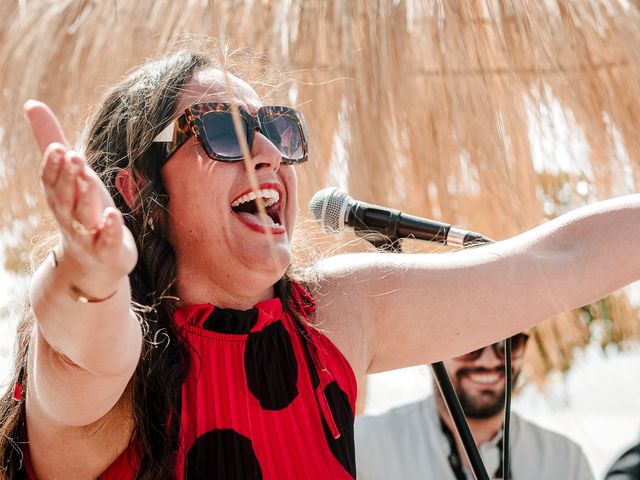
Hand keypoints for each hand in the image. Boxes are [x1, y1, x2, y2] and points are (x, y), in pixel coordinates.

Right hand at [24, 100, 137, 295]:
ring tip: (89, 179)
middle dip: (68, 178)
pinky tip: (113, 214)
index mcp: (60, 198)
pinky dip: (110, 228)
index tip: (57, 147)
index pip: (51, 181)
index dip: (53, 166)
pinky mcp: (109, 250)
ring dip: (86, 198)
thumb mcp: (70, 177)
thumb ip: (52, 142)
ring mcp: (89, 235)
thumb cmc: (83, 211)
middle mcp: (70, 216)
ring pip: (84, 216)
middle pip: (65, 197)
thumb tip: (31, 103)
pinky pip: (108, 240)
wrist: (93, 265)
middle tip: (73, 156)